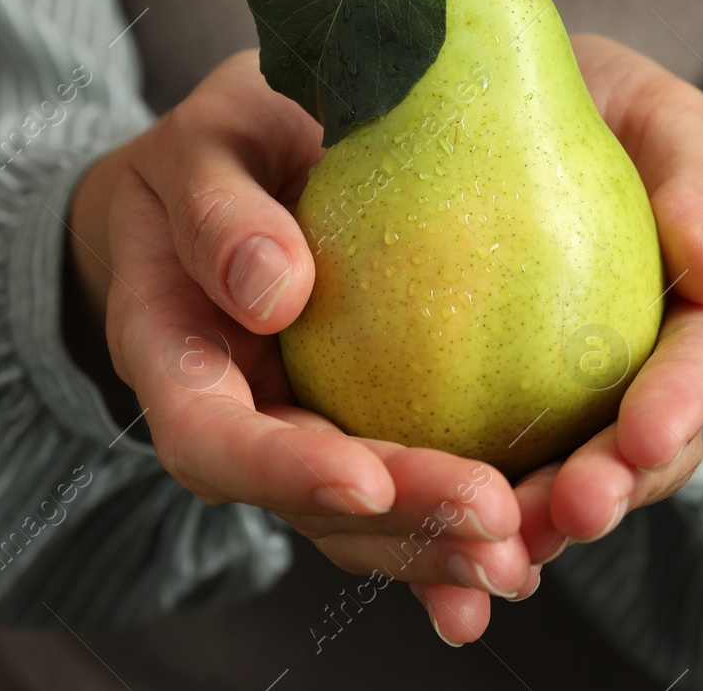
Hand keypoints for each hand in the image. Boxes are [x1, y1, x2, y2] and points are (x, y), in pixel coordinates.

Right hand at [65, 51, 534, 645]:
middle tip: (494, 519)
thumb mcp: (199, 148)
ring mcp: (296, 438)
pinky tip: (529, 546)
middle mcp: (233, 421)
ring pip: (360, 521)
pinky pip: (405, 494)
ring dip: (438, 546)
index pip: (210, 438)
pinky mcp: (357, 431)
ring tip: (521, 554)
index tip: (367, 478)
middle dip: (399, 524)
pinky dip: (457, 531)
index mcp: (174, 357)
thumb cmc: (210, 151)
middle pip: (304, 501)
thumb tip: (276, 291)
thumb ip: (216, 210)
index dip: (284, 471)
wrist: (228, 179)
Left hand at [513, 34, 702, 567]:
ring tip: (499, 545)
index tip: (641, 434)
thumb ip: (696, 176)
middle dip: (611, 489)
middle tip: (571, 511)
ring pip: (567, 481)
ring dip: (537, 522)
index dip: (679, 405)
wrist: (539, 134)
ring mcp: (578, 409)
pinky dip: (464, 509)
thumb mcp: (665, 121)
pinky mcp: (504, 415)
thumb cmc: (616, 121)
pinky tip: (421, 533)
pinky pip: (488, 467)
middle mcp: (648, 381)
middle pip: (640, 453)